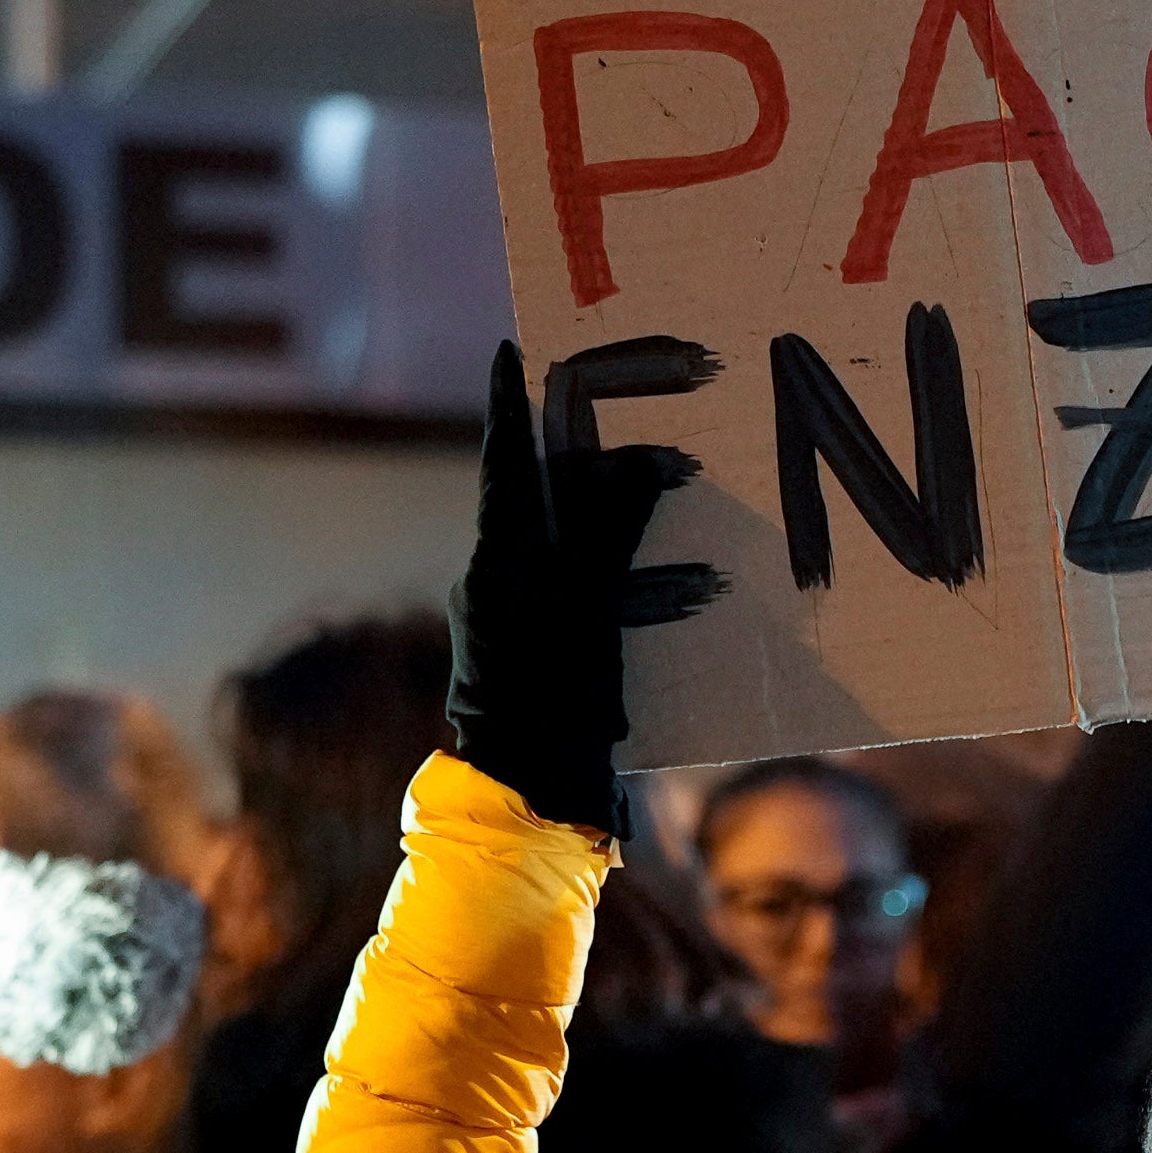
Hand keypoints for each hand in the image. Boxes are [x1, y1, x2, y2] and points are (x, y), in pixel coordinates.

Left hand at [448, 340, 717, 833]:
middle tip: (612, 409)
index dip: (509, 403)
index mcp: (497, 562)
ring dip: (601, 516)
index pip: (503, 461)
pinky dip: (609, 569)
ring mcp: (513, 623)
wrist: (527, 803)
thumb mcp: (586, 606)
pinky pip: (575, 590)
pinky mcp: (539, 656)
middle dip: (573, 455)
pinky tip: (656, 569)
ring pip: (560, 547)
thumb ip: (610, 529)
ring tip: (651, 484)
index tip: (511, 349)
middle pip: (535, 500)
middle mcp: (496, 584)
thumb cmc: (549, 703)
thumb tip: (636, 460)